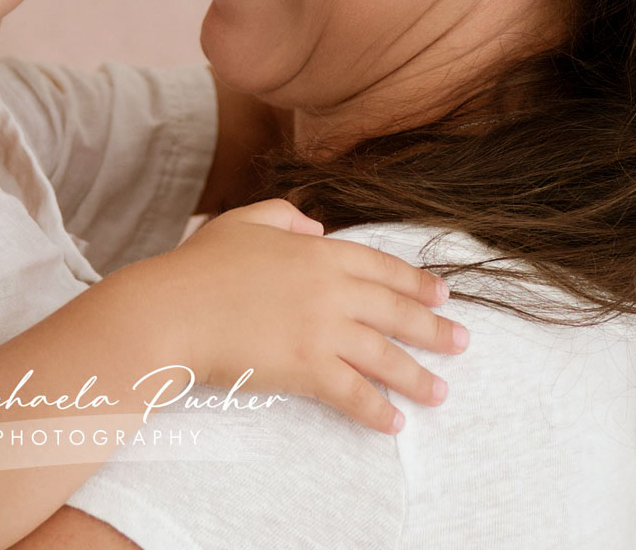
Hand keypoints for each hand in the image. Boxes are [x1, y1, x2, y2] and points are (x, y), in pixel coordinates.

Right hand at [138, 198, 467, 433]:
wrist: (172, 310)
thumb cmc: (199, 265)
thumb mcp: (242, 221)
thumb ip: (282, 213)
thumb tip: (315, 224)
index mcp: (316, 251)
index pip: (380, 266)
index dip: (416, 281)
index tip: (443, 295)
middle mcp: (329, 289)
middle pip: (395, 311)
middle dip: (434, 329)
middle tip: (463, 343)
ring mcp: (321, 330)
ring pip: (384, 356)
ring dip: (416, 376)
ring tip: (440, 392)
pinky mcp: (307, 369)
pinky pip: (353, 394)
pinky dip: (377, 411)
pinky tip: (394, 423)